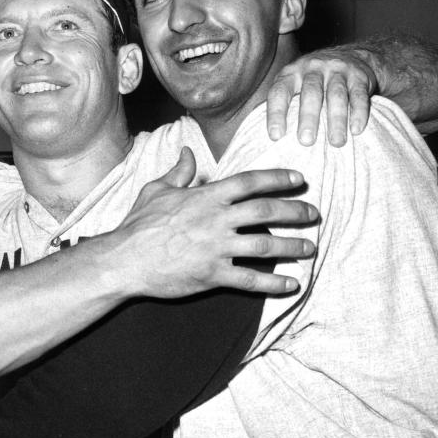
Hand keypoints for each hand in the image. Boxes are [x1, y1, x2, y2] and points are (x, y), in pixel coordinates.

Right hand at [111, 148, 316, 296]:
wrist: (123, 260)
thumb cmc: (138, 225)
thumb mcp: (156, 191)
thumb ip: (179, 172)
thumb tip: (189, 153)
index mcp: (206, 197)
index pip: (251, 182)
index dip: (278, 179)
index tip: (298, 179)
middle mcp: (216, 220)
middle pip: (266, 212)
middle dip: (295, 212)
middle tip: (314, 214)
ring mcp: (216, 248)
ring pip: (265, 246)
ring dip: (292, 246)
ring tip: (309, 247)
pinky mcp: (212, 275)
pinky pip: (250, 280)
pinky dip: (274, 282)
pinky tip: (292, 284)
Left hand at [266, 47, 378, 146]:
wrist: (354, 56)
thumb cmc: (314, 80)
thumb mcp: (295, 84)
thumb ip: (283, 103)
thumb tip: (261, 135)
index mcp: (292, 73)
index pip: (280, 92)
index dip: (276, 113)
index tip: (275, 136)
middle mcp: (313, 68)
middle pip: (310, 93)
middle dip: (308, 118)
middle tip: (305, 142)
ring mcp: (337, 70)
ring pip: (336, 95)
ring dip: (336, 121)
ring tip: (335, 143)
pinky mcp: (359, 76)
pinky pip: (359, 95)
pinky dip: (359, 113)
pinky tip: (356, 130)